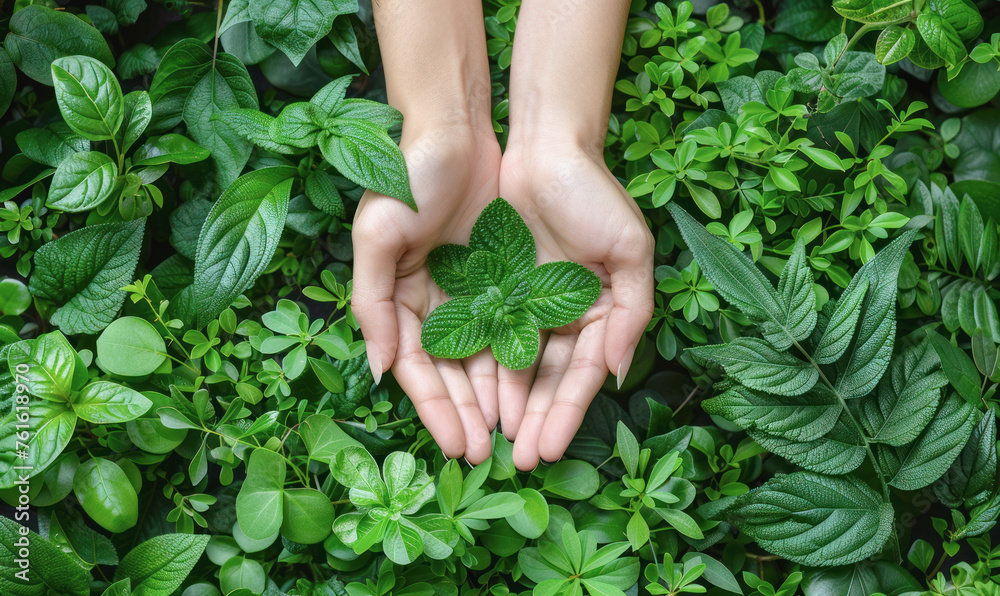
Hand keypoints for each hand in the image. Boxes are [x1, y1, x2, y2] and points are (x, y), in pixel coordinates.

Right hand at [352, 128, 501, 463]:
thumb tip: (378, 369)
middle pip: (451, 374)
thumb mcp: (377, 237)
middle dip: (468, 415)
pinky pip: (511, 328)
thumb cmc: (408, 180)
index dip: (436, 410)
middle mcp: (433, 307)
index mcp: (399, 303)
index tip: (458, 445)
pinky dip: (518, 360)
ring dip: (495, 398)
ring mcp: (469, 294)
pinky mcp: (502, 279)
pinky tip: (530, 389)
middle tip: (488, 454)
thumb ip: (372, 303)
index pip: (417, 371)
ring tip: (513, 434)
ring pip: (483, 359)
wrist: (457, 132)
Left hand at [497, 142, 654, 470]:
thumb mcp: (629, 250)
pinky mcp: (493, 289)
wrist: (545, 148)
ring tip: (491, 442)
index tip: (549, 447)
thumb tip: (617, 372)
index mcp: (598, 313)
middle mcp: (561, 316)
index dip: (565, 412)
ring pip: (513, 366)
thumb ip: (630, 314)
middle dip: (533, 421)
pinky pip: (484, 335)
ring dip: (504, 404)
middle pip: (546, 380)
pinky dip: (479, 365)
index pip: (581, 375)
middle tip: (518, 460)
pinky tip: (472, 397)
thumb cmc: (594, 195)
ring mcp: (526, 305)